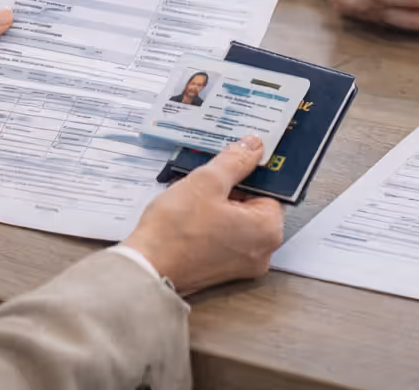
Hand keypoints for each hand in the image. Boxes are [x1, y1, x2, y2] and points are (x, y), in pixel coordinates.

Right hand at [121, 136, 284, 295]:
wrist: (147, 268)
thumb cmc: (176, 229)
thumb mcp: (207, 181)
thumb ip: (235, 161)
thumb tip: (253, 147)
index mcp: (268, 230)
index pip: (271, 190)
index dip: (249, 173)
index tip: (233, 163)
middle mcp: (262, 252)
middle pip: (253, 206)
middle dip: (231, 189)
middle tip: (207, 181)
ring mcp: (242, 265)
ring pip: (237, 221)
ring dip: (218, 205)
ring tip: (194, 198)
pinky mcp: (222, 270)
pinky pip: (225, 237)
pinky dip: (212, 224)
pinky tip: (190, 215)